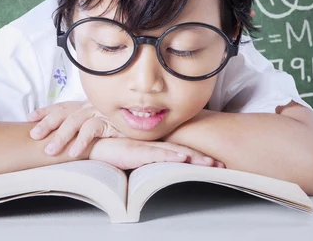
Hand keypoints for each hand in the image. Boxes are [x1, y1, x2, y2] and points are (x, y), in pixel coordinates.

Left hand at [26, 101, 125, 156]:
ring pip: (75, 121)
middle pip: (65, 112)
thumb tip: (67, 134)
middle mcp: (92, 105)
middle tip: (33, 135)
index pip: (63, 105)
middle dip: (47, 123)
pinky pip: (93, 130)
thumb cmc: (124, 124)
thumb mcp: (102, 121)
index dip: (46, 111)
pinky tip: (72, 153)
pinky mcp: (112, 122)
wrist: (148, 123)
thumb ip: (87, 123)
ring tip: (49, 151)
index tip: (30, 117)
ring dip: (61, 136)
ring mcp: (102, 112)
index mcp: (88, 104)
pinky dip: (81, 142)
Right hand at [88, 138, 225, 170]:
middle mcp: (154, 145)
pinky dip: (171, 156)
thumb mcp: (133, 157)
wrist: (89, 143)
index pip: (182, 151)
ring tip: (210, 163)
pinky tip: (182, 159)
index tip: (217, 163)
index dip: (199, 157)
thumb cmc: (109, 149)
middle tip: (222, 164)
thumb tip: (162, 170)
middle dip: (204, 158)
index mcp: (155, 147)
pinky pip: (156, 154)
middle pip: (184, 151)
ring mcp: (146, 147)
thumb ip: (147, 160)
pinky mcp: (135, 151)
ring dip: (194, 158)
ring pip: (175, 153)